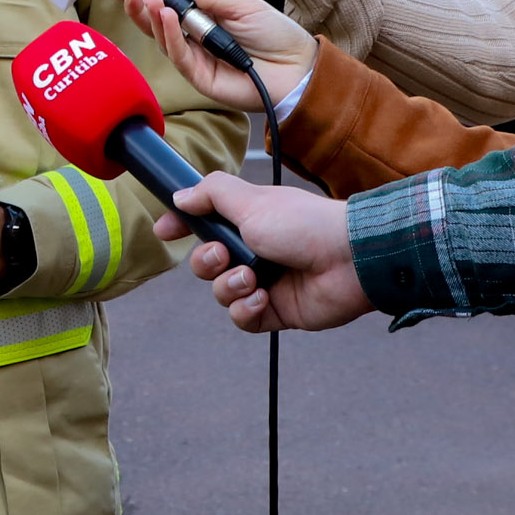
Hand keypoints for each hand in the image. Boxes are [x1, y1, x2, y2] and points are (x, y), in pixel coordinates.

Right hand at [117, 0, 314, 112]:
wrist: (298, 67)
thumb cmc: (276, 36)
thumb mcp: (243, 5)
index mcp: (203, 20)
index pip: (167, 6)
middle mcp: (194, 40)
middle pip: (156, 24)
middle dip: (138, 6)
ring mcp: (196, 60)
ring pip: (162, 40)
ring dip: (151, 18)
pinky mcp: (200, 78)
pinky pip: (179, 56)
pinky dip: (170, 36)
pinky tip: (166, 16)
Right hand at [152, 176, 369, 333]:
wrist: (349, 259)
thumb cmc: (303, 224)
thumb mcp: (252, 200)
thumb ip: (212, 195)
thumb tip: (180, 196)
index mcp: (249, 220)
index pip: (205, 223)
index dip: (183, 227)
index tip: (165, 231)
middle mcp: (255, 250)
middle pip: (207, 263)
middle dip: (207, 262)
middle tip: (225, 255)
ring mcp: (265, 282)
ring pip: (222, 293)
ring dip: (229, 287)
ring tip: (252, 278)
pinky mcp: (277, 311)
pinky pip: (243, 318)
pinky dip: (246, 309)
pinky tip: (263, 298)